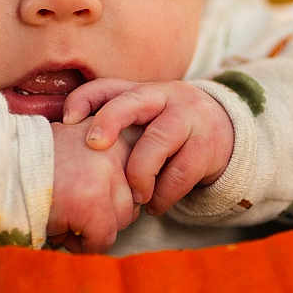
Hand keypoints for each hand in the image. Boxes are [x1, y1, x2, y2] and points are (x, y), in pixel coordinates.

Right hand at [47, 121, 140, 253]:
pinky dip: (84, 245)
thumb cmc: (34, 162)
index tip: (92, 193)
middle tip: (73, 209)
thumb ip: (110, 162)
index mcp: (117, 129)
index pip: (142, 174)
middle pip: (133, 202)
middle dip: (105, 215)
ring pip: (120, 222)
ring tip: (64, 217)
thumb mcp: (80, 144)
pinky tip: (60, 229)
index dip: (117, 193)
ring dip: (94, 229)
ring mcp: (104, 177)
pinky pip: (103, 239)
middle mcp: (117, 149)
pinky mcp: (90, 203)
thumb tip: (141, 199)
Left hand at [63, 79, 234, 215]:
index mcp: (142, 92)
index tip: (67, 122)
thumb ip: (116, 126)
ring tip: (136, 197)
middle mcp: (165, 98)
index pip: (107, 88)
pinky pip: (178, 175)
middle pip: (131, 103)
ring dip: (139, 177)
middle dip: (108, 122)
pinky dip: (162, 197)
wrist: (225, 132)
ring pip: (156, 144)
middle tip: (94, 147)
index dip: (83, 100)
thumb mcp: (145, 121)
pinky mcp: (206, 147)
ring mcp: (188, 120)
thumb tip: (68, 146)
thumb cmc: (168, 130)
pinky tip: (155, 205)